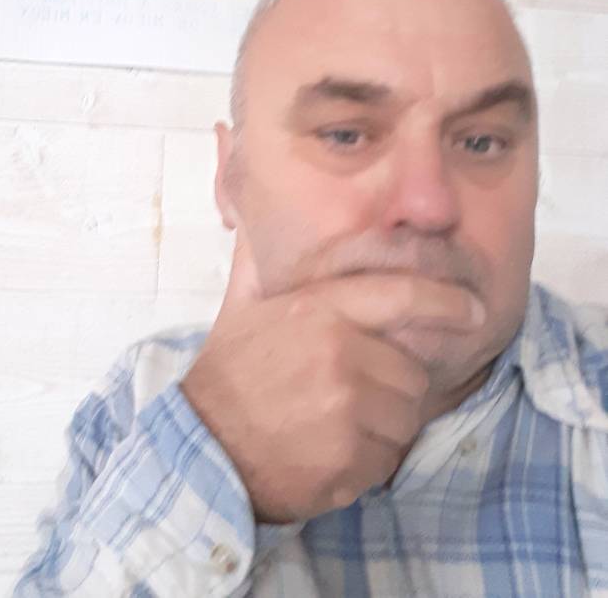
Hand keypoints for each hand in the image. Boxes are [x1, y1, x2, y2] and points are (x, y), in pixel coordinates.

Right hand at [180, 225, 483, 523]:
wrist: (203, 448)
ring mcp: (346, 408)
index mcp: (320, 309)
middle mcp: (339, 353)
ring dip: (382, 425)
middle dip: (393, 384)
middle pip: (412, 370)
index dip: (446, 302)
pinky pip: (388, 458)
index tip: (472, 310)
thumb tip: (249, 215)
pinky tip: (330, 452)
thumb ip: (259, 259)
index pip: (403, 295)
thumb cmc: (231, 374)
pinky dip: (368, 461)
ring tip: (336, 423)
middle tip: (351, 393)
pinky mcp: (348, 459)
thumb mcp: (244, 305)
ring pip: (406, 416)